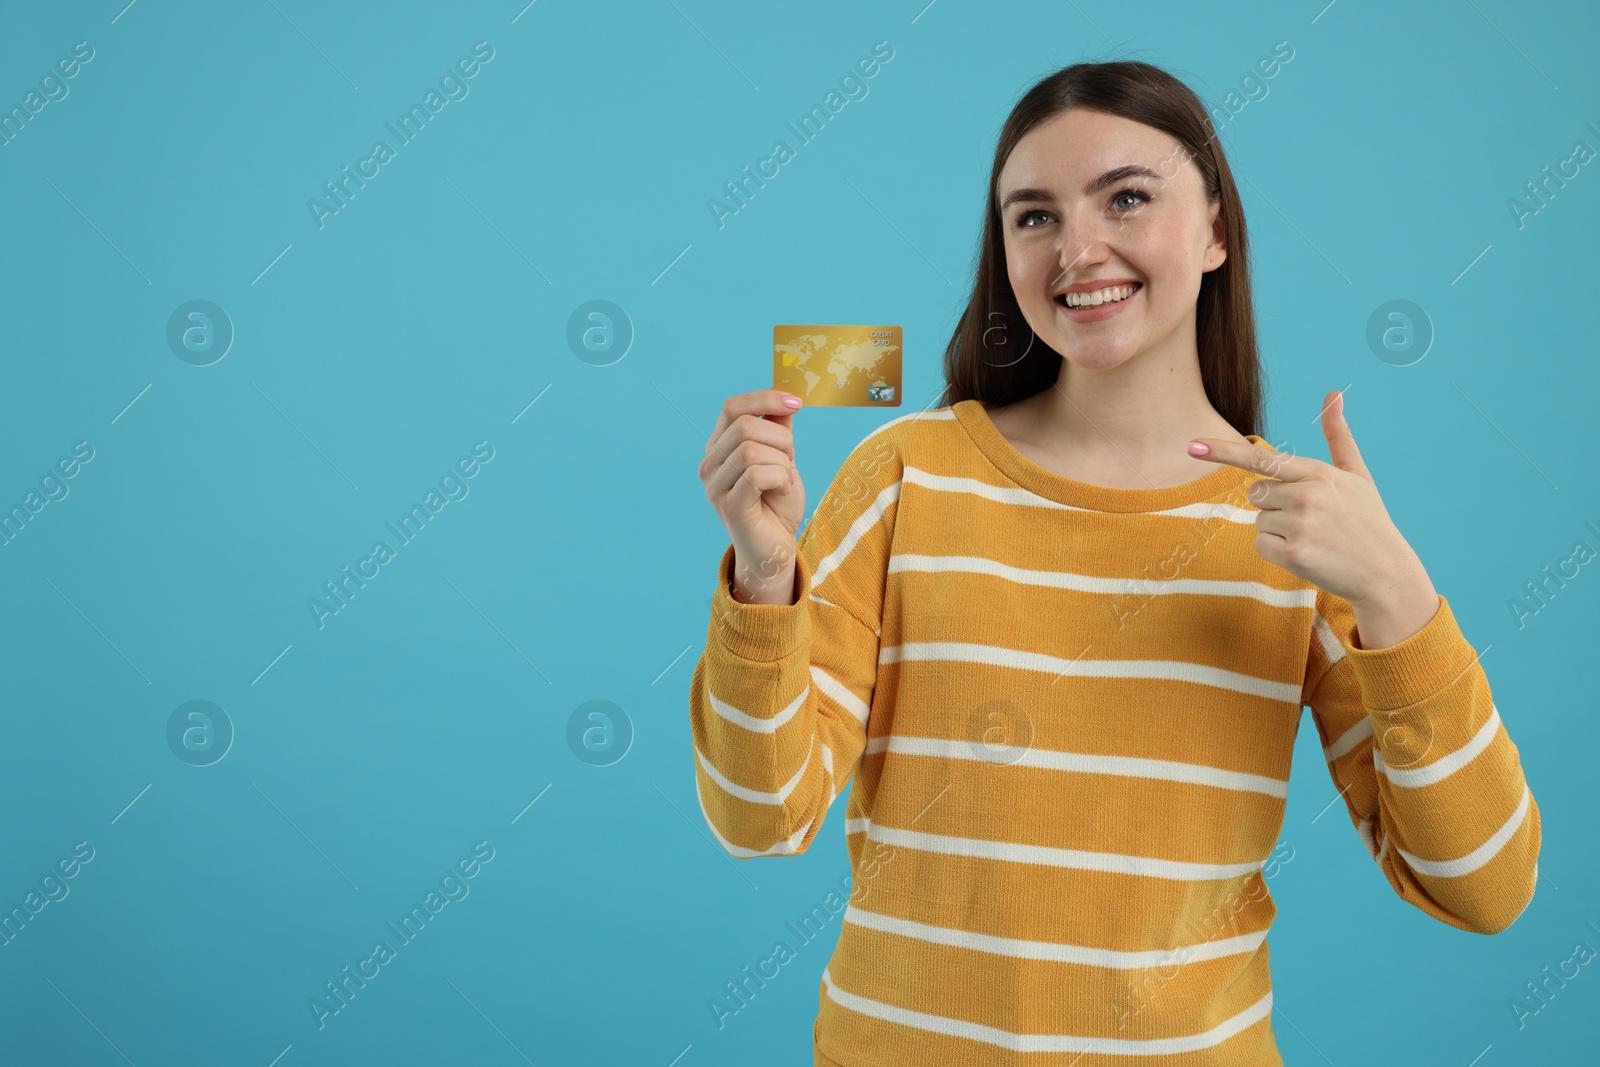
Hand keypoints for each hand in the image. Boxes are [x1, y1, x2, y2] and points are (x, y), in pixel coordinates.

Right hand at [699, 389, 806, 603]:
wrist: (775, 547)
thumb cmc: (777, 502)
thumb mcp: (782, 458)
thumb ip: (778, 429)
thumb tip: (785, 400)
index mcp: (719, 447)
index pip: (733, 407)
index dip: (765, 399)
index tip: (797, 403)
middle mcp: (710, 464)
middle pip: (745, 426)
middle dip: (781, 439)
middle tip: (791, 461)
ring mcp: (715, 486)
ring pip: (751, 449)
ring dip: (782, 462)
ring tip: (786, 479)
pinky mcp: (729, 506)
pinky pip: (756, 474)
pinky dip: (780, 477)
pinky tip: (784, 490)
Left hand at [1186, 391, 1438, 642]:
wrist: (1385, 572)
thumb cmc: (1368, 520)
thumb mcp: (1357, 475)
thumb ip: (1338, 436)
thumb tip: (1333, 394)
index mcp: (1318, 473)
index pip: (1261, 459)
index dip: (1222, 451)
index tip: (1192, 446)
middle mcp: (1306, 495)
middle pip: (1255, 493)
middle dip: (1275, 504)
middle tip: (1311, 518)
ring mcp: (1299, 525)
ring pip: (1257, 520)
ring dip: (1277, 529)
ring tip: (1313, 536)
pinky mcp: (1293, 554)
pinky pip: (1260, 545)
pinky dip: (1276, 551)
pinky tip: (1307, 553)